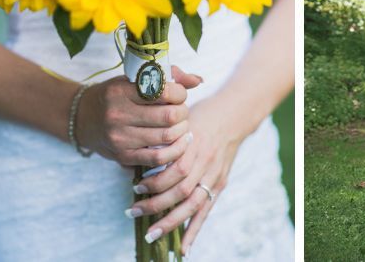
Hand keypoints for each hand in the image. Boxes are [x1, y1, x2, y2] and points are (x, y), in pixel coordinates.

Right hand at [76, 66, 200, 166]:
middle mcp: (118, 113)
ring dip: (181, 131)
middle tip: (182, 111)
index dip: (180, 93)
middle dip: (183, 113)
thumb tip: (197, 80)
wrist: (83, 118)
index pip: (163, 91)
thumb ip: (166, 76)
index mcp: (121, 90)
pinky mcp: (122, 155)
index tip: (179, 94)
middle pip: (168, 116)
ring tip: (181, 126)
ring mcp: (119, 137)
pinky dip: (174, 151)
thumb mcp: (132, 79)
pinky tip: (178, 143)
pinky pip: (157, 158)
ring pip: (166, 137)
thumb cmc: (115, 96)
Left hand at [128, 94, 243, 253]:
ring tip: (151, 233)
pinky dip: (194, 230)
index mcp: (193, 146)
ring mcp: (214, 176)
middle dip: (156, 205)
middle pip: (181, 191)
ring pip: (193, 205)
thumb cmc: (199, 116)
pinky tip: (183, 248)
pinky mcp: (220, 185)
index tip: (135, 187)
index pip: (174, 170)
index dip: (154, 182)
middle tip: (132, 211)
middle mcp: (205, 163)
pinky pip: (206, 211)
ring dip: (171, 222)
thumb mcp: (179, 121)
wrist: (232, 116)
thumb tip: (136, 156)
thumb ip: (163, 139)